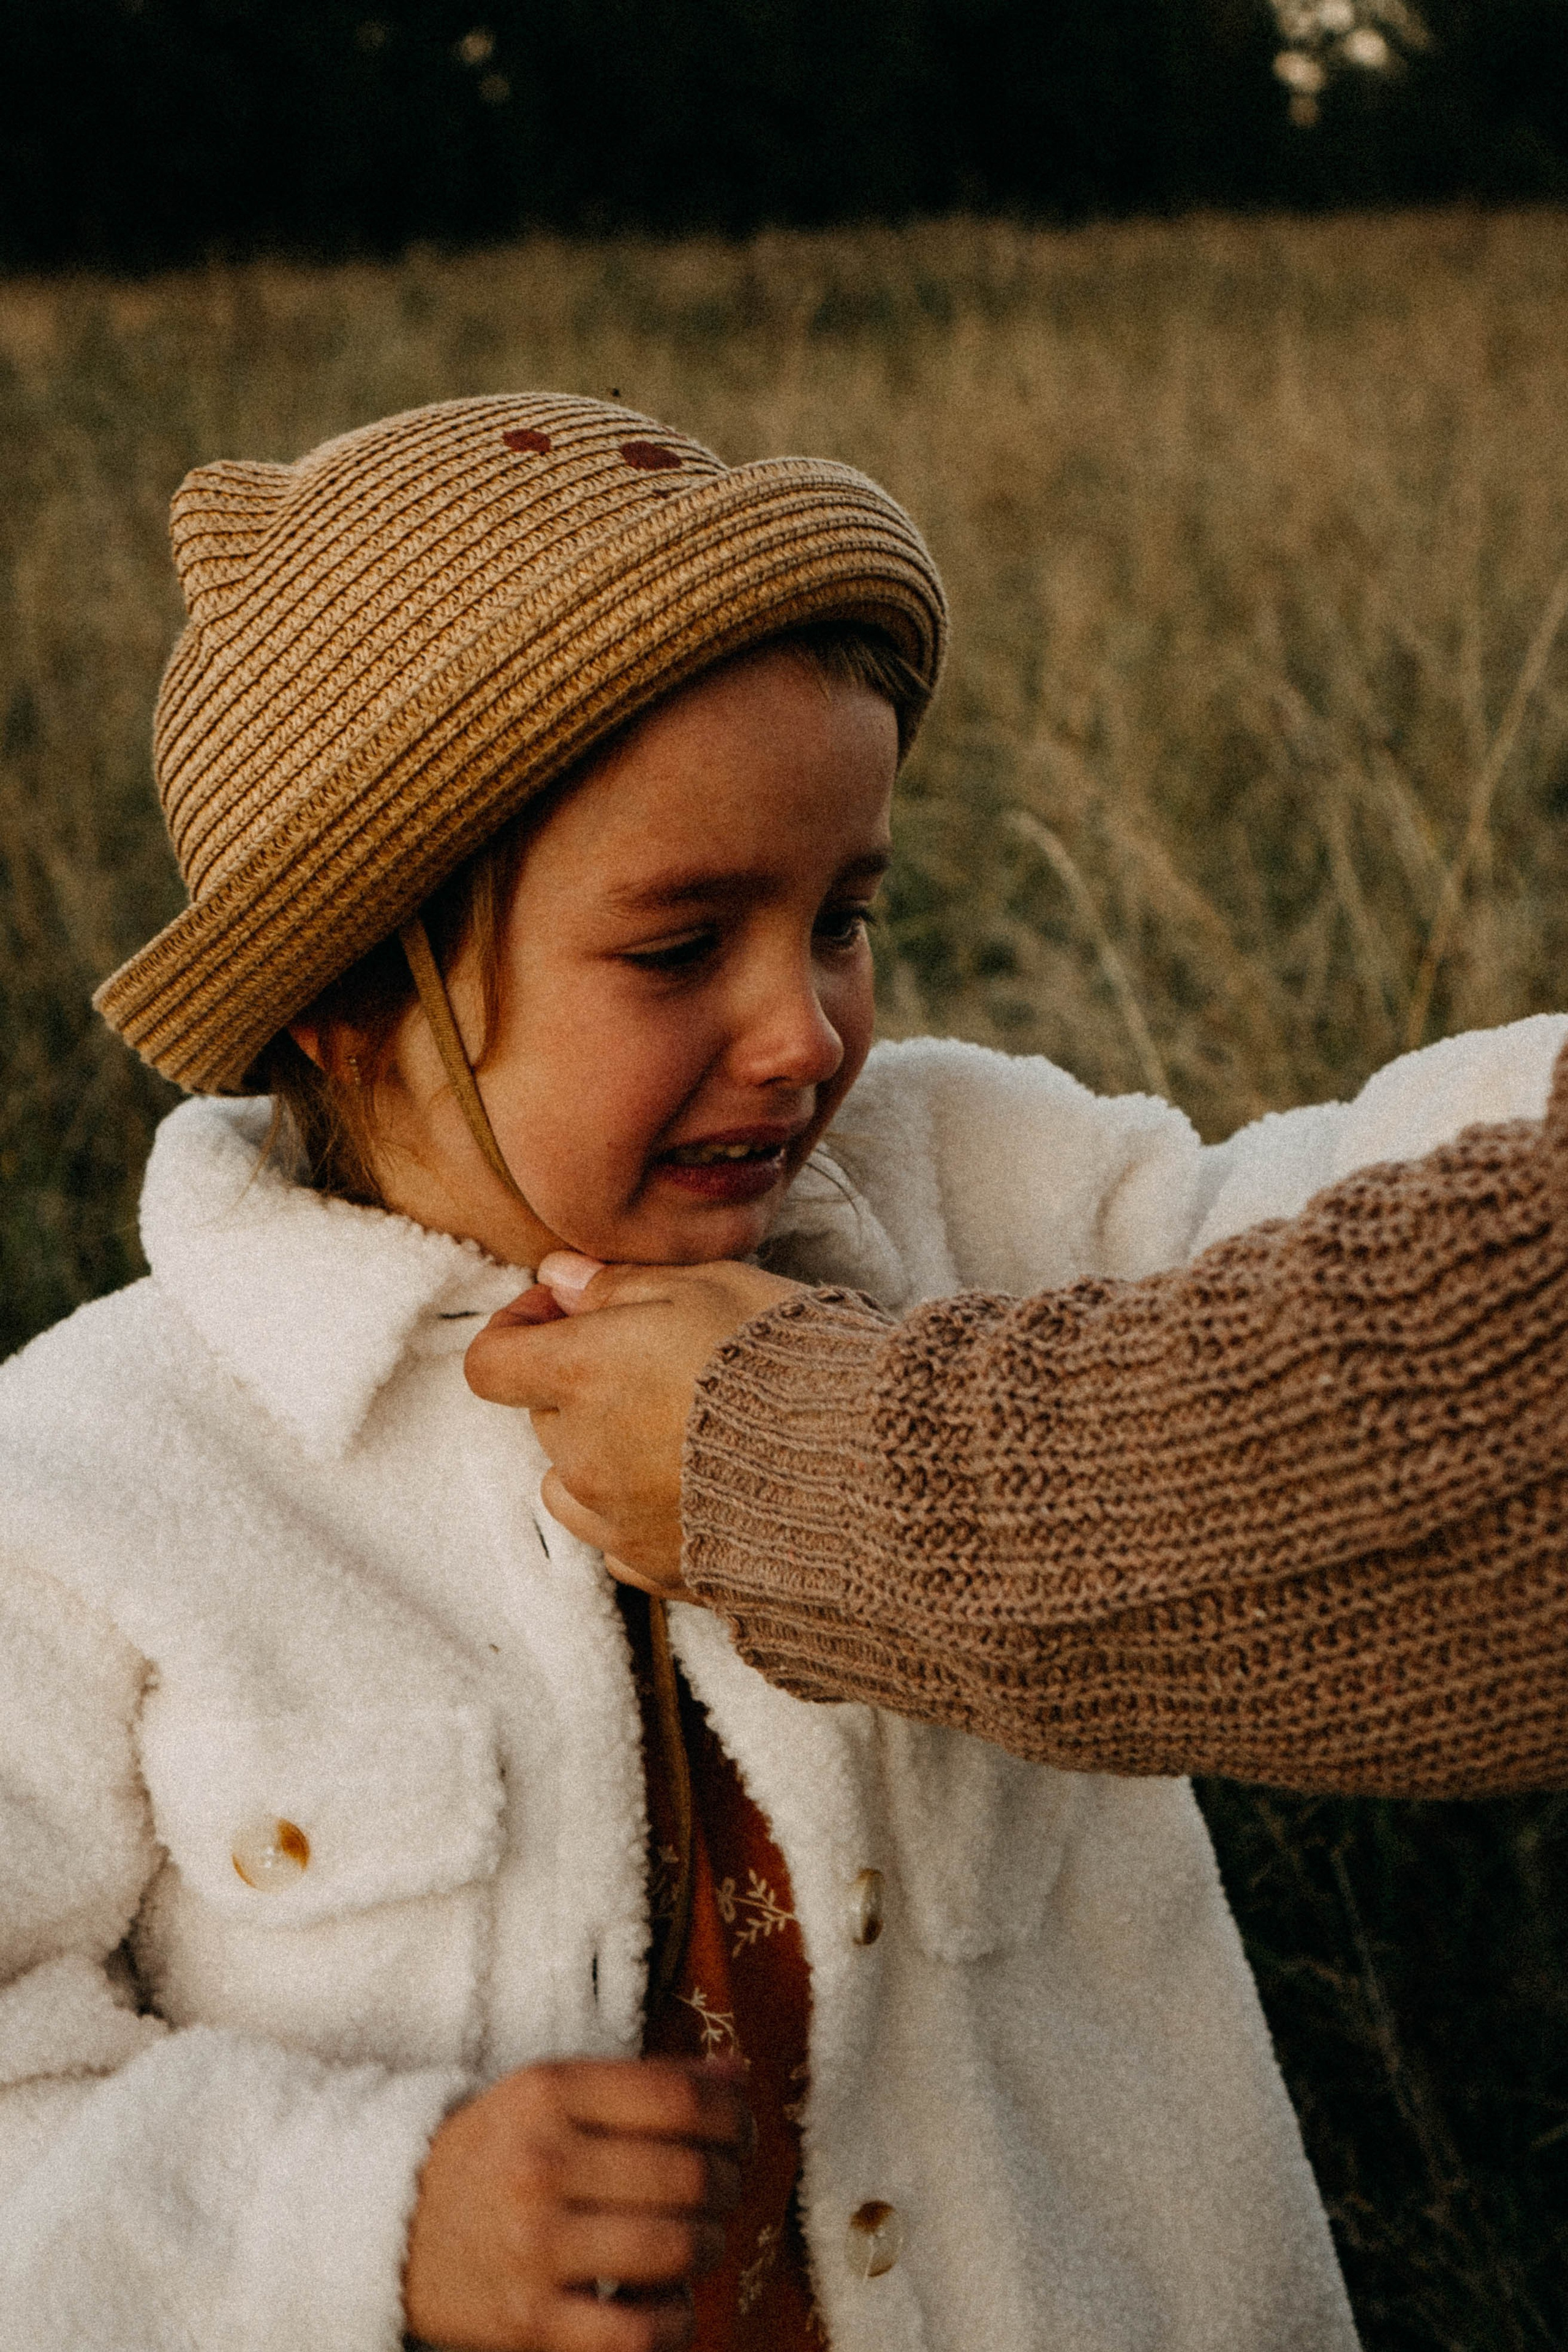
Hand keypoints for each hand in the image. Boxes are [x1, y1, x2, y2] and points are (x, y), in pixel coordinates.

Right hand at [402, 2055, 749, 2350]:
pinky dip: (676, 2321)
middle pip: (688, 2176)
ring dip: (709, 2248)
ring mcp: (534, 2247)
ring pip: (675, 2250)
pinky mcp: (528, 2324)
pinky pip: (638, 2333)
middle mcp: (540, 2164)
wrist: (388, 2227)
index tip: (739, 2132)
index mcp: (548, 2093)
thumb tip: (737, 2077)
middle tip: (722, 2189)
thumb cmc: (494, 2153)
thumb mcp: (554, 2093)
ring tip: (697, 2241)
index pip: (679, 2098)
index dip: (732, 2118)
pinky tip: (668, 2301)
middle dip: (728, 2184)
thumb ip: (646, 2082)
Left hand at [463, 1255, 801, 1596]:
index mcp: (583, 1377)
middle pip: (545, 1417)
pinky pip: (620, 1540)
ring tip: (676, 1430)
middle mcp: (585, 1457)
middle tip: (659, 1359)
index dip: (518, 1329)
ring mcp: (619, 1523)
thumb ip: (618, 1284)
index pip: (491, 1364)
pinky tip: (698, 1485)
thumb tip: (558, 1277)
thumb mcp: (708, 1285)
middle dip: (582, 1384)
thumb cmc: (789, 1359)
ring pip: (573, 1484)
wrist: (864, 1467)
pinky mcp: (662, 1570)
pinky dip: (641, 1512)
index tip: (568, 1311)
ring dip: (603, 1454)